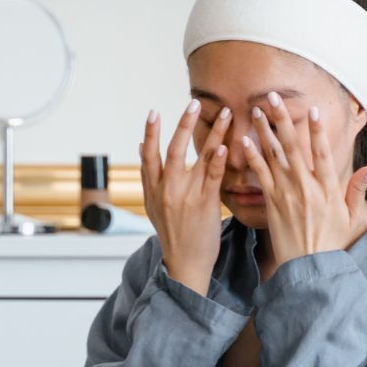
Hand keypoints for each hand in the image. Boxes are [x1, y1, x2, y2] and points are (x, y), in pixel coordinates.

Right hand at [140, 99, 231, 295]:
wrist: (185, 264)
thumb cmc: (173, 233)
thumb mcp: (153, 205)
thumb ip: (149, 176)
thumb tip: (140, 147)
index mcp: (152, 190)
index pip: (148, 156)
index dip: (149, 133)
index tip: (153, 113)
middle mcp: (166, 190)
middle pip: (172, 150)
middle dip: (183, 124)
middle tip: (193, 103)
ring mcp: (185, 197)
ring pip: (197, 158)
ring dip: (212, 133)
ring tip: (225, 113)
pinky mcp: (204, 205)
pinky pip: (212, 177)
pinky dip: (217, 160)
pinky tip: (225, 145)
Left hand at [241, 92, 366, 269]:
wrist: (310, 269)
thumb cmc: (331, 244)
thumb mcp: (351, 217)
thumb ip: (357, 189)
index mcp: (328, 188)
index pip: (322, 153)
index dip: (317, 130)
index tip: (312, 108)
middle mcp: (307, 187)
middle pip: (293, 146)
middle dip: (282, 119)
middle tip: (271, 97)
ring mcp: (287, 194)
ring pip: (274, 156)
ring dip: (264, 131)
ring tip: (255, 111)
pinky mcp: (272, 204)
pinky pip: (261, 176)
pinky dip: (253, 157)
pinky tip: (244, 141)